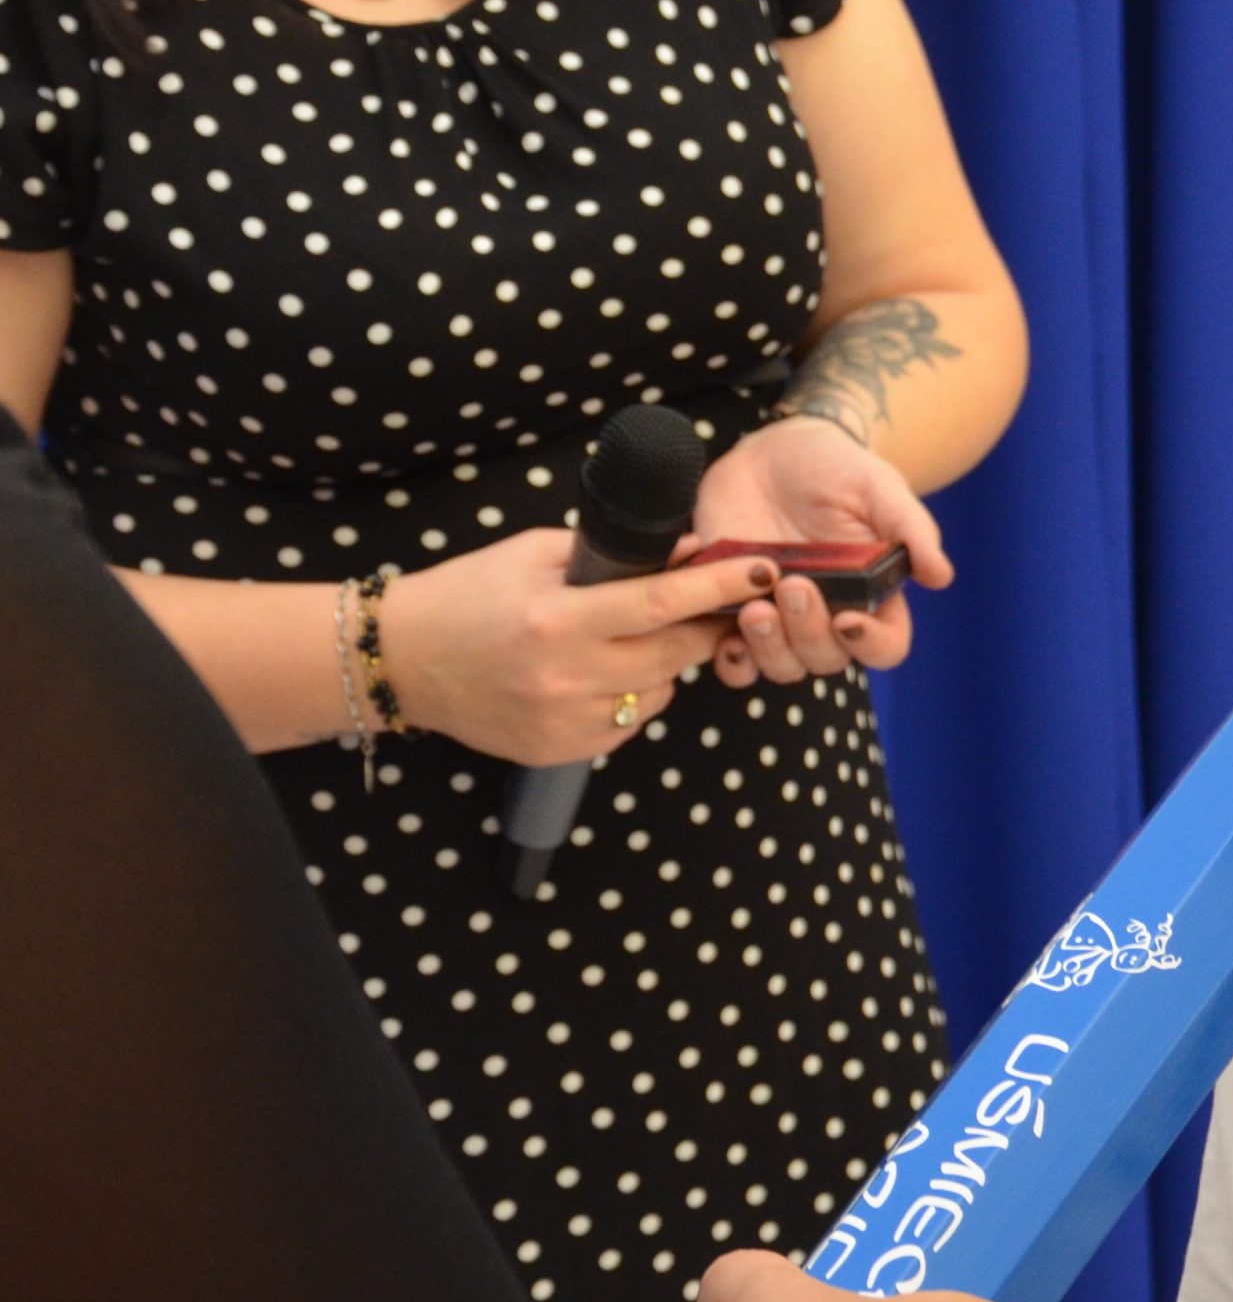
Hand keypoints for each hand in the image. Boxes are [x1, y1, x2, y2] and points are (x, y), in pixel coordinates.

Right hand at [374, 529, 782, 766]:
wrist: (400, 660)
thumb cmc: (469, 593)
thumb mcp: (535, 554)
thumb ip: (615, 555)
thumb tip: (692, 551)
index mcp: (556, 619)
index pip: (661, 604)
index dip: (720, 587)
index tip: (763, 568)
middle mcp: (563, 677)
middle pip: (676, 655)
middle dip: (708, 627)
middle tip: (721, 605)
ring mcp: (561, 721)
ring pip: (660, 693)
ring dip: (669, 665)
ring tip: (635, 638)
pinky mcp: (558, 751)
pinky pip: (629, 723)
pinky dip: (635, 696)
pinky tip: (604, 672)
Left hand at [689, 414, 954, 681]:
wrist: (773, 454)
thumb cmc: (836, 469)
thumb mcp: (878, 487)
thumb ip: (910, 527)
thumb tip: (941, 576)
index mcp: (870, 596)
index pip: (886, 645)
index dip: (871, 645)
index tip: (848, 619)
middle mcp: (828, 617)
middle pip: (827, 658)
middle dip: (809, 631)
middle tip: (793, 585)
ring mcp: (780, 620)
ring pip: (782, 666)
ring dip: (768, 648)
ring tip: (754, 607)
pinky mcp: (733, 614)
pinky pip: (736, 664)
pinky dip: (730, 662)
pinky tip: (726, 635)